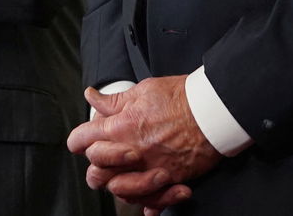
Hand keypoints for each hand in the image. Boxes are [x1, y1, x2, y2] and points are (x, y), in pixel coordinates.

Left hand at [66, 77, 218, 211]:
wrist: (213, 111)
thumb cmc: (181, 97)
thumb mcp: (143, 90)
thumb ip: (114, 101)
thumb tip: (92, 98)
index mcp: (120, 126)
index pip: (81, 140)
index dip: (80, 139)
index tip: (84, 139)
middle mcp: (131, 152)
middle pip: (94, 172)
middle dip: (96, 164)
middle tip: (106, 157)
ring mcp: (149, 169)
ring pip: (118, 191)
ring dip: (119, 184)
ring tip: (128, 173)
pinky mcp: (168, 180)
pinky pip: (149, 202)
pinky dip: (147, 202)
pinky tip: (148, 198)